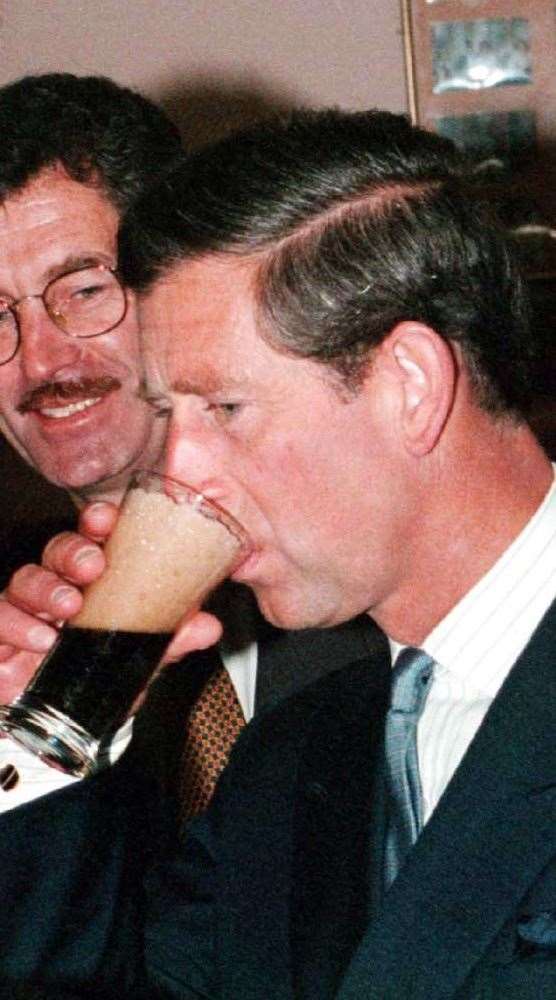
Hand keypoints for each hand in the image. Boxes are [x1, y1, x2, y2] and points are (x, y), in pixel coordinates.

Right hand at [0, 501, 222, 706]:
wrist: (50, 726)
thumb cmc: (92, 677)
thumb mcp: (136, 663)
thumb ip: (167, 644)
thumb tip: (209, 626)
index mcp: (90, 584)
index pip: (91, 539)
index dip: (96, 522)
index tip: (107, 519)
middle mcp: (54, 588)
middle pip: (56, 551)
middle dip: (74, 552)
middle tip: (93, 566)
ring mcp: (23, 611)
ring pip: (24, 580)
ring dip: (47, 588)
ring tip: (69, 606)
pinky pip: (0, 619)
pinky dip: (18, 626)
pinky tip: (41, 638)